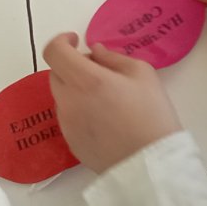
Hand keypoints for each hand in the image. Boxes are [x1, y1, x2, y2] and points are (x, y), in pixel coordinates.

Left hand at [45, 32, 182, 173]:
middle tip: (98, 71)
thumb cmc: (152, 114)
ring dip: (75, 89)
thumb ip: (113, 57)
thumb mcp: (142, 73)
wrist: (150, 165)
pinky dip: (79, 110)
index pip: (54, 52)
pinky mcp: (71, 143)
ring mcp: (67, 124)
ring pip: (62, 96)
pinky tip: (104, 120)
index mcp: (86, 80)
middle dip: (72, 66)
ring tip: (104, 98)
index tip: (76, 41)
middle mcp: (69, 101)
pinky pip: (68, 117)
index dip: (61, 41)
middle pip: (56, 73)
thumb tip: (95, 52)